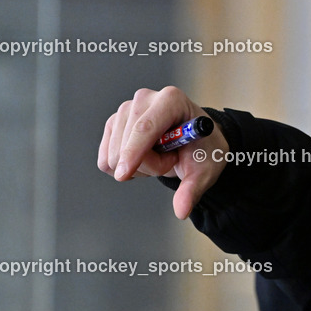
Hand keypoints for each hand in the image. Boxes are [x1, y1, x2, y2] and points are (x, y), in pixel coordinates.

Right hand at [98, 86, 228, 218]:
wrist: (194, 142)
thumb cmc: (202, 150)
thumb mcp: (204, 170)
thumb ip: (192, 190)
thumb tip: (181, 211)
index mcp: (172, 100)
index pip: (145, 127)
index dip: (133, 151)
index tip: (124, 175)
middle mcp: (145, 99)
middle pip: (128, 144)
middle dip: (149, 164)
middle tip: (172, 159)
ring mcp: (125, 110)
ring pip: (114, 155)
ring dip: (138, 166)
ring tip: (160, 155)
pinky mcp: (113, 124)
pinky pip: (105, 159)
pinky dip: (124, 167)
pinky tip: (144, 156)